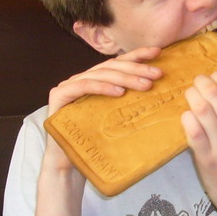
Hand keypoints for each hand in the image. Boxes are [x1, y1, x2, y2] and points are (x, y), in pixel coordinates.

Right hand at [44, 47, 161, 173]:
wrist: (67, 163)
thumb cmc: (94, 144)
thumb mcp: (116, 119)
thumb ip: (128, 104)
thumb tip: (158, 93)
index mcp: (95, 81)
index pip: (118, 63)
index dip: (137, 55)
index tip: (158, 52)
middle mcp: (81, 79)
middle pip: (111, 67)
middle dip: (136, 68)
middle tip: (158, 74)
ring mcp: (68, 86)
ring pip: (101, 74)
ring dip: (125, 78)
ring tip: (146, 85)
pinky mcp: (58, 96)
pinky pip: (83, 86)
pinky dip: (103, 87)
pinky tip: (119, 92)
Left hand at [181, 71, 216, 215]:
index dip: (216, 76)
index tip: (210, 77)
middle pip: (215, 94)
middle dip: (200, 83)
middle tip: (195, 85)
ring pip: (202, 108)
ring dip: (191, 97)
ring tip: (189, 97)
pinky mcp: (208, 158)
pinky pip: (193, 129)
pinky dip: (186, 117)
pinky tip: (186, 117)